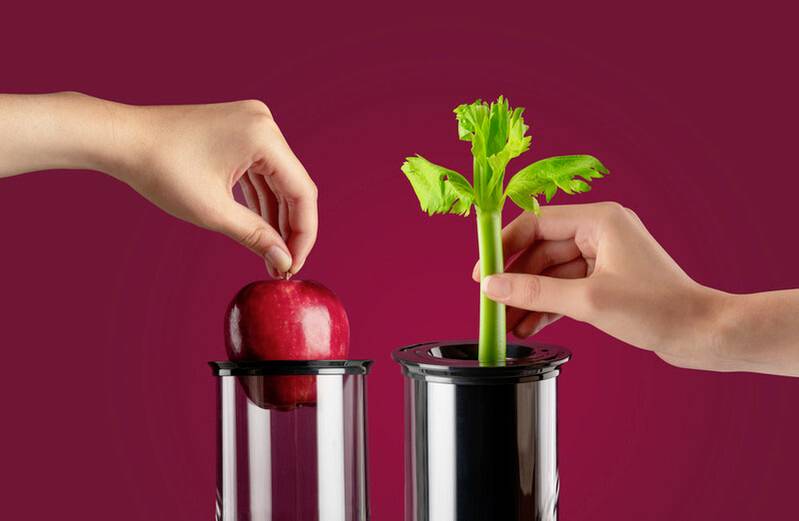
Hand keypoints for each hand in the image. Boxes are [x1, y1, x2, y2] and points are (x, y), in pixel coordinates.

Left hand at [112, 99, 316, 276]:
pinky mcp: (239, 130)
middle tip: (282, 264)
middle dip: (289, 227)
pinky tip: (260, 228)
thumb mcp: (213, 211)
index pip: (302, 192)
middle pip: (293, 185)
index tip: (294, 265)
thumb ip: (256, 236)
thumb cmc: (161, 169)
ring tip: (270, 253)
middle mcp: (264, 124)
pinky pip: (261, 170)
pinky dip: (261, 199)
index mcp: (264, 137)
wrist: (121, 139)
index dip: (303, 233)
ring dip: (276, 216)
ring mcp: (252, 124)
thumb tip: (284, 262)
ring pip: (278, 180)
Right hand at [472, 202, 729, 369]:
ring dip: (529, 297)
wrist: (702, 334)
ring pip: (551, 272)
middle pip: (540, 249)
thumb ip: (535, 291)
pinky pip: (566, 287)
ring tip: (506, 323)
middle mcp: (600, 232)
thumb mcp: (588, 300)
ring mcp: (604, 257)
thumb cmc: (658, 309)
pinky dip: (547, 305)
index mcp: (599, 220)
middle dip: (515, 279)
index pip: (536, 223)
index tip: (482, 272)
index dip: (505, 247)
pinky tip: (528, 325)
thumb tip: (492, 286)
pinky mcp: (607, 281)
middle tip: (491, 304)